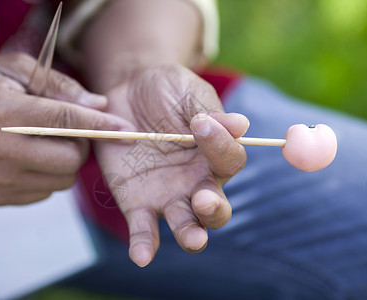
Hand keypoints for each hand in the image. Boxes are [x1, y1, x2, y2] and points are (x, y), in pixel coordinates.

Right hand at [0, 53, 132, 204]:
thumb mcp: (15, 68)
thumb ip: (60, 85)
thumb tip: (100, 105)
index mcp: (1, 113)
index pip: (65, 121)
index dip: (101, 125)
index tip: (127, 129)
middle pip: (70, 160)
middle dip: (80, 145)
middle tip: (68, 129)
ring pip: (62, 180)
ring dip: (65, 161)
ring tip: (44, 141)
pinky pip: (45, 192)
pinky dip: (48, 175)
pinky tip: (29, 157)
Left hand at [95, 64, 248, 265]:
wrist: (125, 93)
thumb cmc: (164, 90)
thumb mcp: (185, 91)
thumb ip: (208, 108)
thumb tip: (241, 125)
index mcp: (214, 153)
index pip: (229, 160)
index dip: (221, 146)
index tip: (202, 124)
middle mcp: (196, 181)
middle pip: (215, 207)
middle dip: (214, 210)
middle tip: (204, 200)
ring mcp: (167, 196)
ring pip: (186, 224)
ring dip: (191, 233)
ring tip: (192, 237)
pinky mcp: (137, 203)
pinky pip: (143, 229)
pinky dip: (144, 245)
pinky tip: (142, 257)